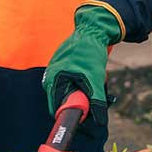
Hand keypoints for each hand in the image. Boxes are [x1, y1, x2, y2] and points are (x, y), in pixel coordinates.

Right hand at [42, 5, 122, 123]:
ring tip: (98, 81)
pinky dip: (86, 84)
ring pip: (72, 92)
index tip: (85, 121)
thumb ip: (97, 102)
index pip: (57, 109)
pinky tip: (96, 75)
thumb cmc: (90, 52)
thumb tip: (99, 122)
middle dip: (82, 103)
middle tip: (98, 99)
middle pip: (65, 102)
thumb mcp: (95, 79)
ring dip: (86, 93)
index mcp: (54, 80)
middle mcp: (52, 77)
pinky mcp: (66, 68)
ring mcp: (58, 72)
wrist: (93, 29)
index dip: (71, 117)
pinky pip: (75, 83)